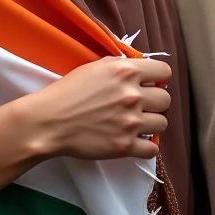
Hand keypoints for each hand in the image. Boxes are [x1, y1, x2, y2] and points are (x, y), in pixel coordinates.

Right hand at [20, 56, 171, 160]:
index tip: (150, 85)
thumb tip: (140, 68)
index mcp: (126, 72)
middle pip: (165, 100)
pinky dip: (146, 147)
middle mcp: (133, 95)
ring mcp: (130, 122)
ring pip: (162, 123)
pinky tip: (136, 142)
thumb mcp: (95, 67)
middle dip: (155, 102)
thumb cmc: (67, 91)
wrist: (48, 121)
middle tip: (141, 106)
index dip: (158, 78)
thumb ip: (120, 65)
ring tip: (136, 124)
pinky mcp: (124, 146)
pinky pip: (152, 150)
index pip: (164, 71)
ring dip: (151, 124)